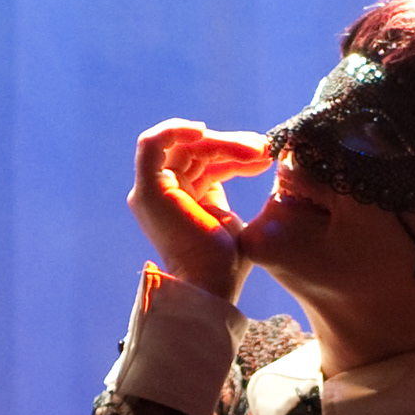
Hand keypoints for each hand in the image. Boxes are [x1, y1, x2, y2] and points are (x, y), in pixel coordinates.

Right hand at [127, 119, 275, 302]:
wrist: (212, 284)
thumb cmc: (226, 262)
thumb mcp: (230, 218)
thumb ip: (222, 192)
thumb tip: (243, 163)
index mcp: (185, 198)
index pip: (208, 161)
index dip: (236, 153)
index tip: (266, 155)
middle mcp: (165, 192)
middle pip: (196, 151)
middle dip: (232, 144)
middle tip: (264, 148)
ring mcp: (153, 191)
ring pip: (185, 146)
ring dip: (221, 141)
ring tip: (253, 149)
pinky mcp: (148, 189)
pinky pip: (152, 144)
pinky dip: (174, 130)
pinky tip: (202, 130)